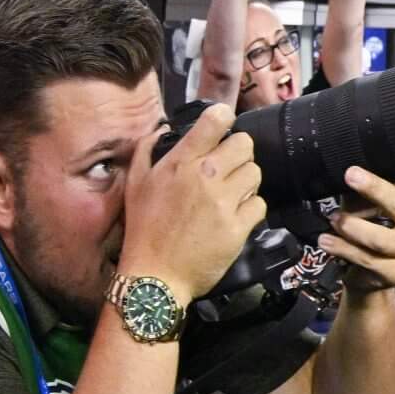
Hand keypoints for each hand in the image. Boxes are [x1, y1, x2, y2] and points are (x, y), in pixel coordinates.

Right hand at [119, 106, 264, 304]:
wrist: (154, 275)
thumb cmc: (143, 229)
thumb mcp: (135, 184)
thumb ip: (146, 149)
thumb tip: (163, 129)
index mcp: (179, 162)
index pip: (215, 121)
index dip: (224, 118)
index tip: (224, 125)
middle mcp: (204, 177)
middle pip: (244, 145)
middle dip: (239, 154)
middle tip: (228, 168)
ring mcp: (223, 202)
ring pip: (255, 172)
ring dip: (246, 181)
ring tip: (232, 193)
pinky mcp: (238, 226)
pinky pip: (260, 204)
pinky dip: (251, 208)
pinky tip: (236, 215)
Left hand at [322, 164, 394, 292]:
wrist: (365, 273)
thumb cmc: (367, 226)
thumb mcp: (365, 203)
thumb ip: (363, 188)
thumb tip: (348, 169)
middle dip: (377, 189)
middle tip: (351, 175)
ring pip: (382, 239)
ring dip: (353, 227)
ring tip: (334, 218)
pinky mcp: (394, 273)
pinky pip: (367, 259)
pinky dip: (343, 248)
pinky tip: (326, 241)